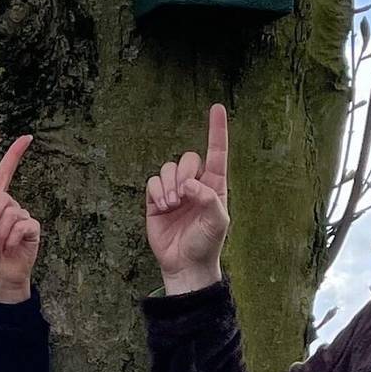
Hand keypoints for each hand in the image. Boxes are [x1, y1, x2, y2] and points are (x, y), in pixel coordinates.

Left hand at [0, 134, 39, 303]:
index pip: (4, 174)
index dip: (14, 155)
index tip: (27, 137)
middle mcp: (10, 206)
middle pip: (1, 197)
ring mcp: (22, 217)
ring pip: (11, 215)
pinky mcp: (33, 229)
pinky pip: (23, 226)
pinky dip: (11, 238)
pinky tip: (9, 247)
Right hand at [146, 104, 228, 294]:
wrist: (185, 264)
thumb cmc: (206, 243)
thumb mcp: (218, 221)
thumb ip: (208, 199)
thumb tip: (188, 184)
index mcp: (214, 186)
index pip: (217, 153)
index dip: (217, 130)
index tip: (217, 108)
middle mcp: (194, 185)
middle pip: (188, 159)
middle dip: (184, 173)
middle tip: (183, 196)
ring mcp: (174, 192)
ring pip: (168, 168)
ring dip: (169, 185)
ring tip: (172, 205)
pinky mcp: (156, 200)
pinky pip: (153, 182)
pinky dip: (157, 191)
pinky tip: (163, 207)